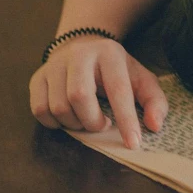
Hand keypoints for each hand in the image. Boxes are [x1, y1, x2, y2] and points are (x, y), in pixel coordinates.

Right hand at [29, 37, 167, 149]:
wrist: (84, 49)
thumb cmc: (117, 71)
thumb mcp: (141, 79)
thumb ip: (154, 101)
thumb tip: (154, 126)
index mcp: (110, 53)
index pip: (118, 89)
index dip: (126, 119)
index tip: (133, 144)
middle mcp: (79, 54)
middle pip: (79, 97)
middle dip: (93, 121)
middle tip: (103, 125)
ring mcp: (54, 65)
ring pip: (58, 107)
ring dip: (75, 124)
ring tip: (87, 118)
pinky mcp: (37, 78)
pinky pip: (39, 110)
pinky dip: (55, 123)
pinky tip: (69, 116)